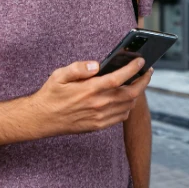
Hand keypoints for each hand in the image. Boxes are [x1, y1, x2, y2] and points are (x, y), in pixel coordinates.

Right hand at [28, 58, 152, 136]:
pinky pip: (121, 117)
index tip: (141, 61)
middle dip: (143, 81)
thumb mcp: (59, 75)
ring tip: (138, 82)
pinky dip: (128, 106)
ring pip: (128, 105)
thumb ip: (79, 68)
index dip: (133, 69)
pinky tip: (125, 98)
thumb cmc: (50, 95)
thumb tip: (96, 65)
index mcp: (89, 90)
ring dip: (137, 93)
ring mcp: (99, 117)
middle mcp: (97, 105)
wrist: (41, 119)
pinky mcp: (98, 126)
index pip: (118, 78)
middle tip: (148, 71)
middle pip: (130, 93)